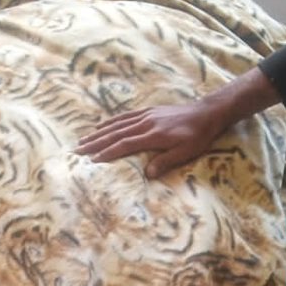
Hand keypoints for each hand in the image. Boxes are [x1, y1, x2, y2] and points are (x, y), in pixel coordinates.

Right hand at [75, 100, 227, 177]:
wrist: (207, 113)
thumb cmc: (198, 136)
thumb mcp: (186, 152)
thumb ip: (165, 161)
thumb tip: (147, 174)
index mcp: (153, 135)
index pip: (125, 144)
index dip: (108, 152)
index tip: (93, 160)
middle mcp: (146, 123)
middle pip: (115, 133)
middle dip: (95, 142)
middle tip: (78, 150)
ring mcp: (146, 115)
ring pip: (117, 124)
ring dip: (99, 132)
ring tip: (83, 139)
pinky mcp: (149, 111)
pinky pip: (125, 116)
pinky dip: (111, 121)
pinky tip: (101, 126)